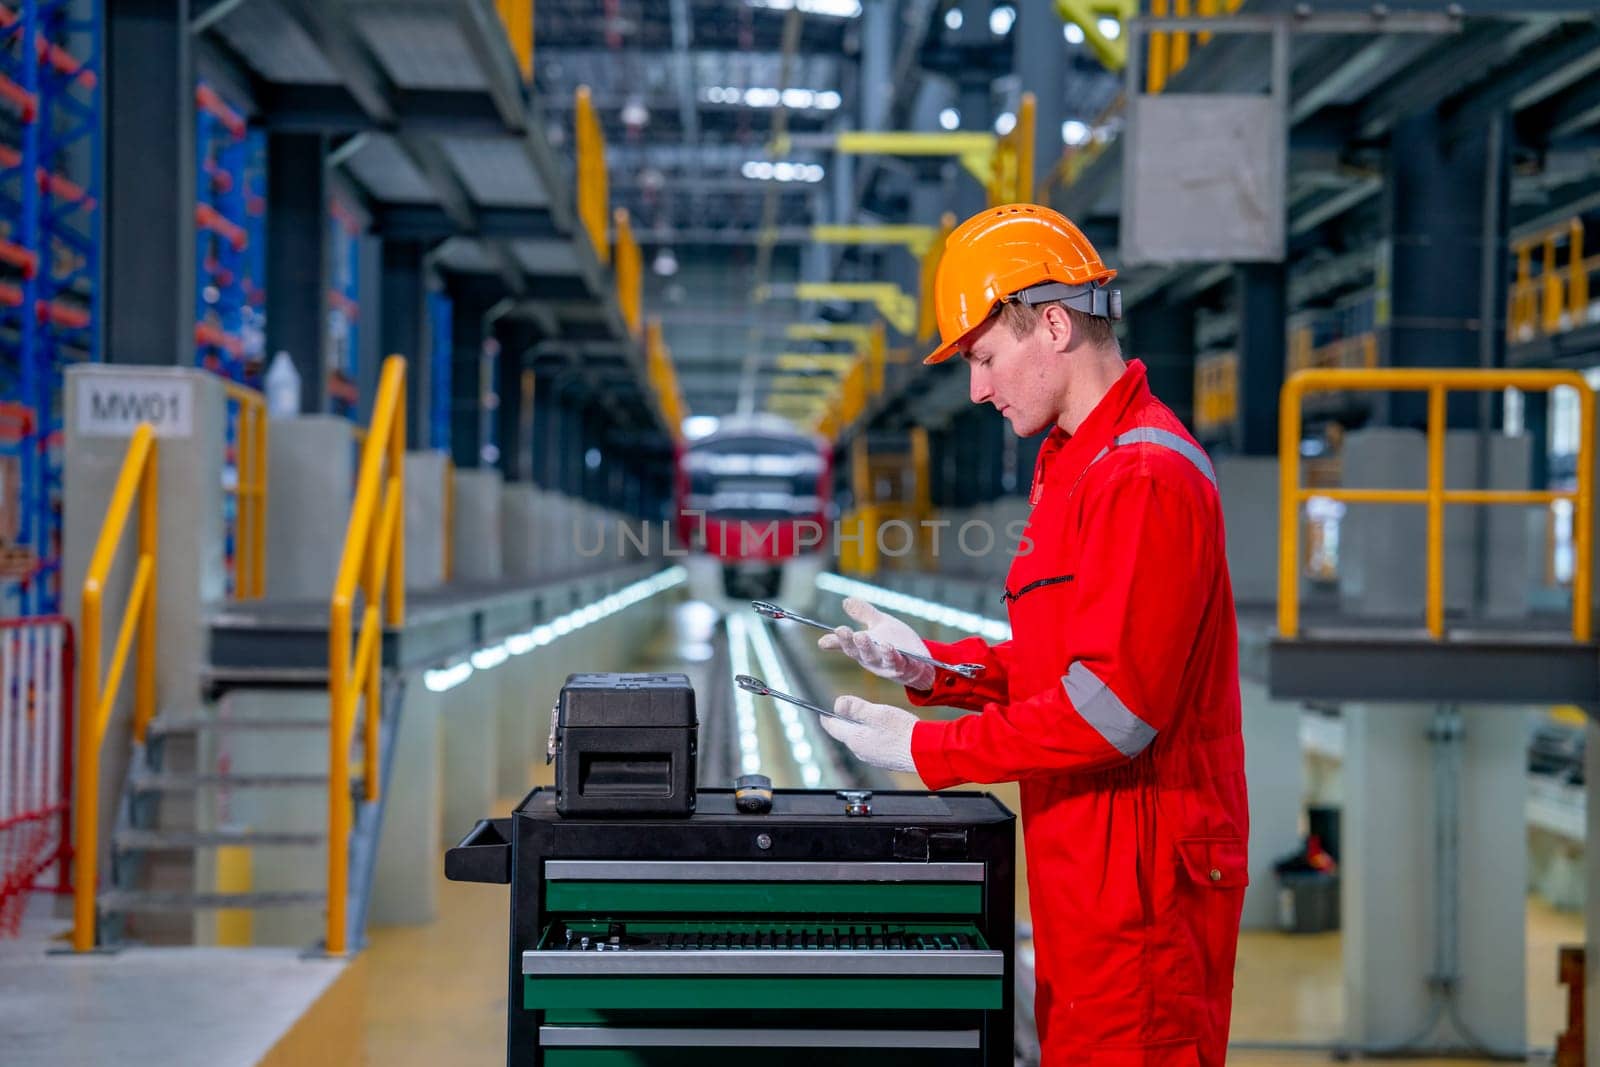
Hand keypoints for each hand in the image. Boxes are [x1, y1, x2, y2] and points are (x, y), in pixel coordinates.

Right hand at [816, 597, 935, 690]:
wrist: (919, 661)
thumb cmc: (897, 642)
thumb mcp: (879, 623)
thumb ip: (863, 613)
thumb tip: (846, 601)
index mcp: (862, 649)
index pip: (846, 645)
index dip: (835, 641)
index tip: (825, 636)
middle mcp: (871, 659)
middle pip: (856, 651)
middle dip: (848, 641)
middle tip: (841, 630)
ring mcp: (885, 664)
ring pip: (874, 657)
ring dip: (866, 647)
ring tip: (860, 636)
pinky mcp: (902, 666)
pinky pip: (896, 661)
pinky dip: (890, 654)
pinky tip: (887, 645)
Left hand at [820, 695, 917, 773]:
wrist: (924, 752)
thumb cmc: (902, 732)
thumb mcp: (876, 713)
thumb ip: (855, 708)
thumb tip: (837, 704)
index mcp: (854, 739)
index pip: (832, 727)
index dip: (826, 717)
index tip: (822, 712)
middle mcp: (860, 752)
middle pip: (846, 733)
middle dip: (847, 720)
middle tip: (852, 708)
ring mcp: (873, 758)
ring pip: (861, 739)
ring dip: (863, 728)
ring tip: (873, 717)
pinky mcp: (885, 760)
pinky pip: (873, 745)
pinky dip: (874, 735)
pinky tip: (887, 730)